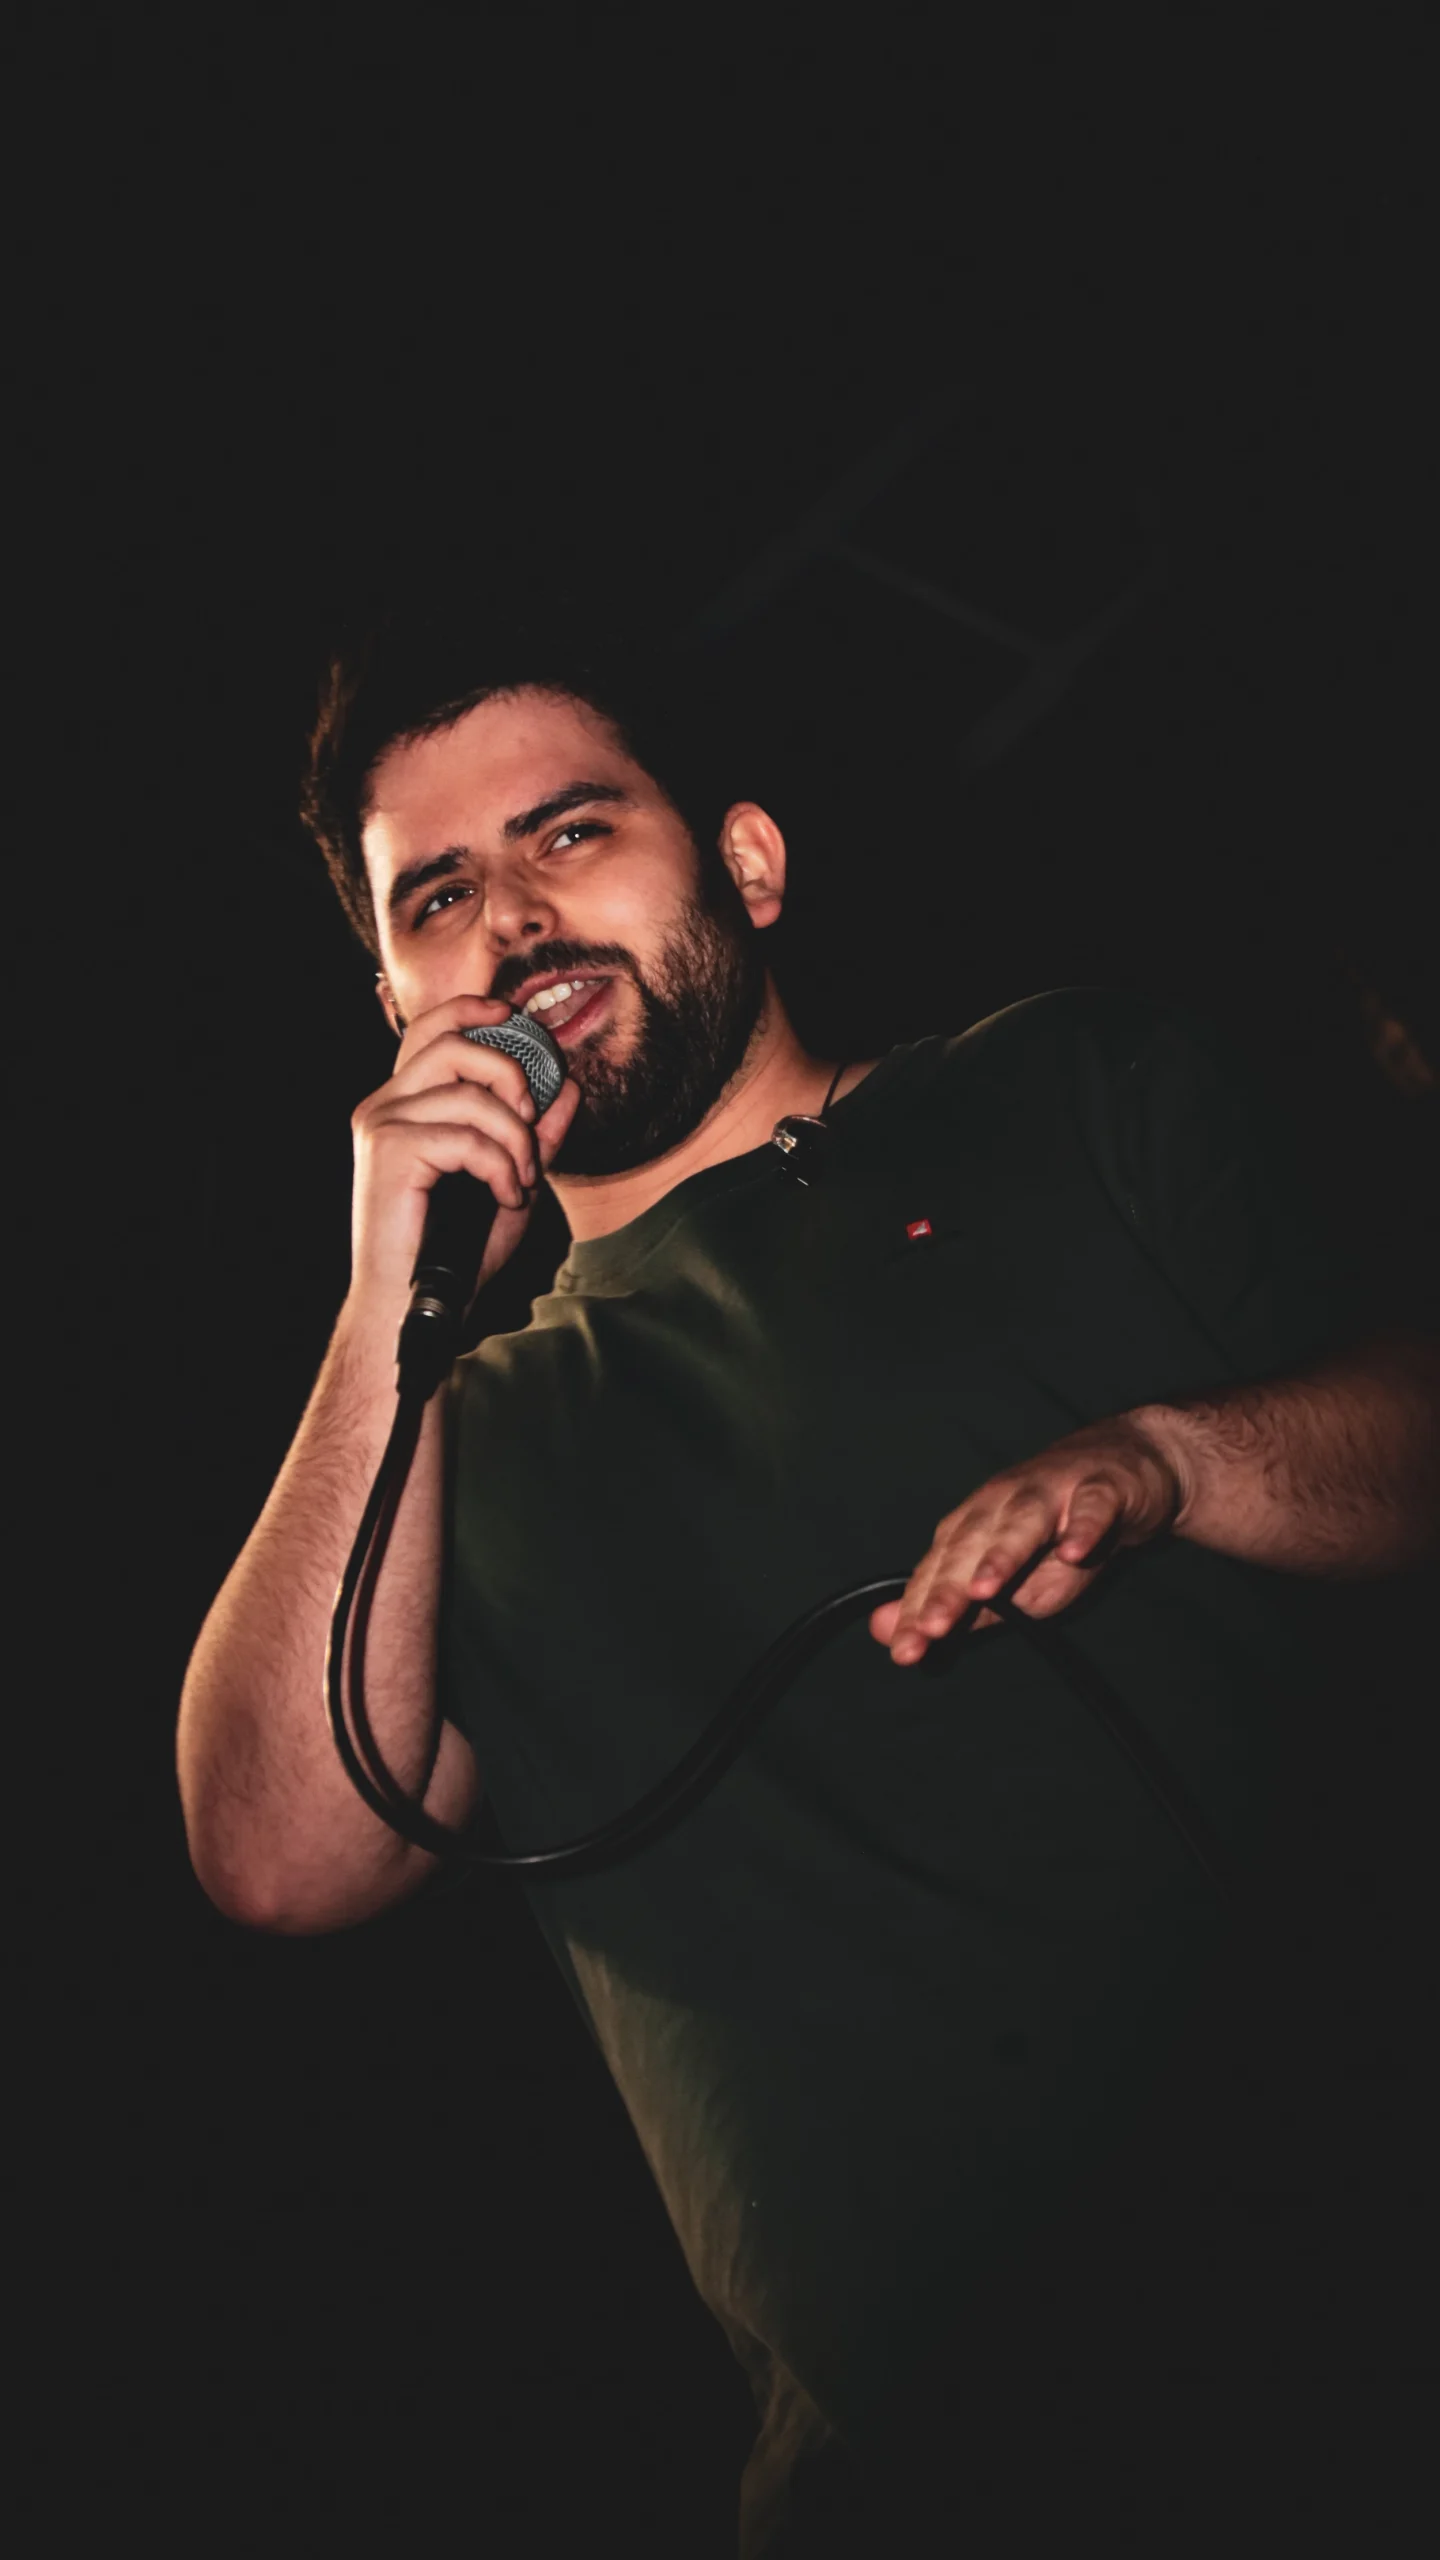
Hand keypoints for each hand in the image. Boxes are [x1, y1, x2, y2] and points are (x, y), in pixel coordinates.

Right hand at [346, 992, 580, 1322]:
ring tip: (520, 1180)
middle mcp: (383, 1105)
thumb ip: (534, 1137)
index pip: (431, 1030)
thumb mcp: (508, 1182)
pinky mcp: (389, 1151)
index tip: (515, 1017)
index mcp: (402, 1104)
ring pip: (469, 1093)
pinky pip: (466, 1136)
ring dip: (514, 1138)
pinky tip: (506, 1196)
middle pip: (453, 1044)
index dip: (474, 1011)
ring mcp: (381, 1125)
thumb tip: (567, 1089)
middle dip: (510, 1074)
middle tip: (529, 1123)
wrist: (411, 1306)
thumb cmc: (453, 1252)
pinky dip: (501, 1166)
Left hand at [868, 1416, 1186, 1664]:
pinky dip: (1083, 1527)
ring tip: (982, 1589)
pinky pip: (1091, 1508)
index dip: (919, 1608)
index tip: (903, 1649)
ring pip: (1021, 1521)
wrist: (1129, 1474)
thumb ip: (958, 1610)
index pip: (940, 1569)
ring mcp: (1051, 1492)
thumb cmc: (1060, 1535)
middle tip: (930, 1629)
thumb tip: (886, 1631)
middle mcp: (1002, 1504)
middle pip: (970, 1545)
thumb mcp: (1012, 1583)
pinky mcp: (1101, 1488)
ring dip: (1000, 1554)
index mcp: (974, 1526)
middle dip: (947, 1588)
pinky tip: (1075, 1550)